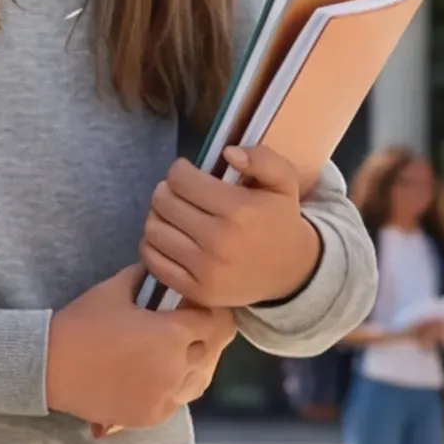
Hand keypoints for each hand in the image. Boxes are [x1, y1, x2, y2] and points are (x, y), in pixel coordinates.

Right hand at [46, 271, 223, 436]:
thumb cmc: (81, 324)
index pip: (217, 320)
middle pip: (212, 350)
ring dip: (191, 364)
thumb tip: (160, 269)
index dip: (210, 310)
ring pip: (199, 379)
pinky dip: (173, 388)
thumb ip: (145, 277)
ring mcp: (165, 395)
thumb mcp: (115, 289)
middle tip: (186, 326)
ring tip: (174, 353)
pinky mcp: (150, 416)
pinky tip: (158, 376)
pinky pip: (177, 401)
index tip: (197, 306)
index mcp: (173, 333)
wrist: (48, 365)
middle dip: (203, 335)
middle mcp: (176, 367)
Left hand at [136, 136, 318, 313]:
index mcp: (239, 210)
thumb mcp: (284, 181)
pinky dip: (152, 245)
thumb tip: (228, 153)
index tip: (186, 172)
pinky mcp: (195, 290)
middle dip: (165, 190)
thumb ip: (262, 159)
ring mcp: (205, 269)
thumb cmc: (280, 220)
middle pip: (163, 203)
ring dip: (157, 216)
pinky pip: (153, 261)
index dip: (179, 170)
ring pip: (154, 230)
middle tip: (176, 192)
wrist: (291, 271)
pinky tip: (168, 237)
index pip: (182, 180)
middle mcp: (219, 241)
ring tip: (172, 213)